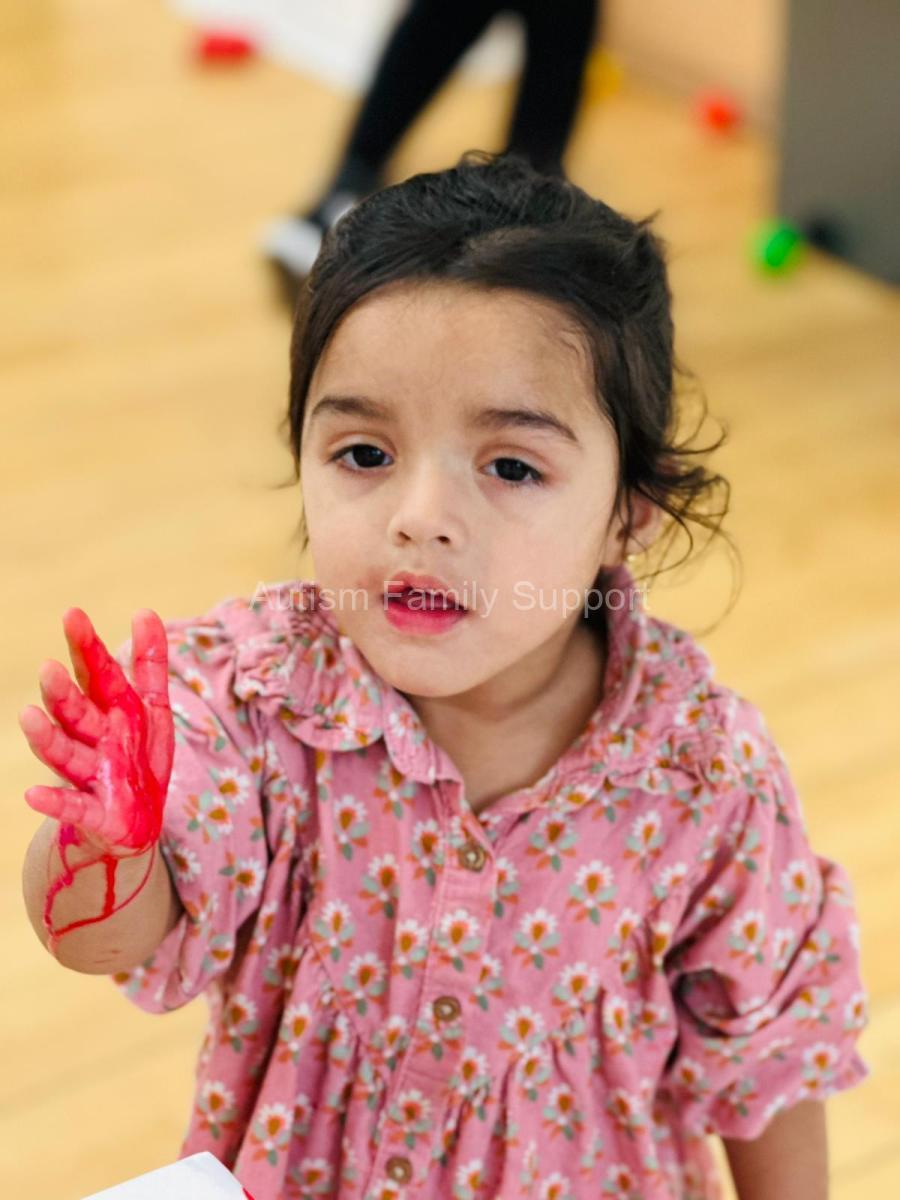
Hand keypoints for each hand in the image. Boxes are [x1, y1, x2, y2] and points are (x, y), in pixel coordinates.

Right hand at [19, 608, 174, 858]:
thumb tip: (144, 611)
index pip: (97, 674)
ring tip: (28, 716)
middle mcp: (94, 739)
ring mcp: (91, 776)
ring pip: (67, 754)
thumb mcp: (152, 708)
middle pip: (76, 712)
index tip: (72, 613)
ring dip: (47, 737)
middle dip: (63, 693)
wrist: (133, 824)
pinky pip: (73, 807)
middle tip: (49, 668)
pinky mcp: (96, 813)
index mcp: (111, 711)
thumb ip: (149, 663)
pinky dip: (54, 802)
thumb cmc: (137, 756)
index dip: (86, 646)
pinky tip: (31, 796)